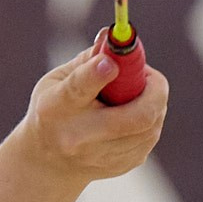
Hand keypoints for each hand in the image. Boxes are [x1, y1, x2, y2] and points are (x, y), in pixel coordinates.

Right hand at [16, 40, 167, 184]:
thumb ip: (88, 58)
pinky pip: (150, 137)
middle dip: (154, 92)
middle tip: (153, 78)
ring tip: (138, 94)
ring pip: (149, 126)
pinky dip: (150, 120)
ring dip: (153, 103)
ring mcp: (100, 156)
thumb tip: (113, 35)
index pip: (79, 89)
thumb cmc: (55, 109)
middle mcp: (77, 137)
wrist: (48, 163)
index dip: (98, 74)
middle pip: (133, 118)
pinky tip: (133, 114)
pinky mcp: (120, 166)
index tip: (112, 62)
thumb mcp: (57, 80)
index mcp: (55, 108)